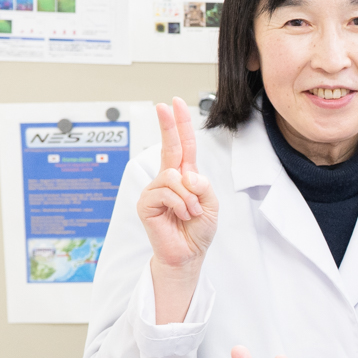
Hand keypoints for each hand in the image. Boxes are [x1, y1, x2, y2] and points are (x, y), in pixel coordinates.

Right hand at [138, 97, 219, 273]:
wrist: (188, 253)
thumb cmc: (198, 229)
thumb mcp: (211, 205)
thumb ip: (203, 186)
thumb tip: (185, 174)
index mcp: (185, 176)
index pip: (183, 146)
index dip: (179, 125)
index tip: (174, 104)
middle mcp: (168, 179)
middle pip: (169, 147)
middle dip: (168, 125)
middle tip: (164, 105)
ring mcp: (155, 190)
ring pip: (173, 177)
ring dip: (188, 198)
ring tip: (190, 213)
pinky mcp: (146, 203)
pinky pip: (165, 193)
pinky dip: (179, 205)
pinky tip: (180, 216)